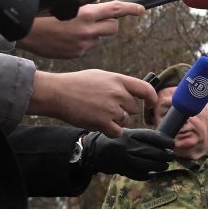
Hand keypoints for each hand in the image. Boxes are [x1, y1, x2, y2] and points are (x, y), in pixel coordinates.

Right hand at [17, 1, 144, 58]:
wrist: (24, 32)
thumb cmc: (42, 14)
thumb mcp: (64, 4)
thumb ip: (85, 6)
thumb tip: (99, 5)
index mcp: (86, 14)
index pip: (115, 10)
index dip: (131, 8)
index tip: (141, 9)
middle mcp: (88, 30)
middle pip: (113, 27)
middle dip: (109, 22)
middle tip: (98, 19)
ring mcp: (83, 44)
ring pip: (99, 37)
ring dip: (93, 32)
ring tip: (72, 29)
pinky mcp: (77, 53)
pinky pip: (87, 46)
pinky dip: (81, 42)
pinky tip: (66, 38)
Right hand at [28, 69, 157, 136]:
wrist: (56, 93)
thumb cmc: (77, 84)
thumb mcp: (101, 76)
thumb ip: (119, 84)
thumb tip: (134, 94)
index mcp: (118, 80)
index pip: (146, 89)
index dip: (152, 98)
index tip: (150, 104)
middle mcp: (117, 93)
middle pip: (134, 108)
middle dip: (124, 110)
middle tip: (106, 107)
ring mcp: (111, 108)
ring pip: (125, 120)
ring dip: (115, 120)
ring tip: (98, 112)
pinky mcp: (103, 122)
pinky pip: (117, 132)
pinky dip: (111, 131)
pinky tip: (101, 125)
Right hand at [84, 128, 173, 179]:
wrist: (96, 151)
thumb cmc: (119, 141)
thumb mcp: (130, 134)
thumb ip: (146, 138)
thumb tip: (167, 144)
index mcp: (130, 135)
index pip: (152, 136)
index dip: (164, 141)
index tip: (172, 144)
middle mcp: (127, 147)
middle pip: (152, 152)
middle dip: (165, 155)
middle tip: (171, 156)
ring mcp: (125, 159)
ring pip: (148, 165)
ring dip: (160, 166)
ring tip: (165, 165)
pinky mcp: (123, 170)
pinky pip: (140, 175)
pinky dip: (149, 175)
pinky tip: (153, 173)